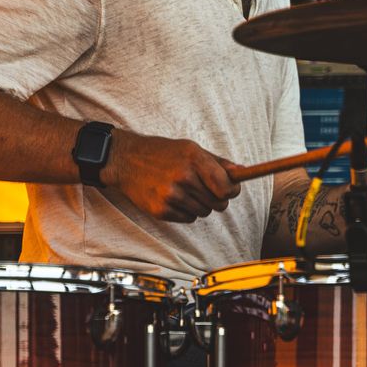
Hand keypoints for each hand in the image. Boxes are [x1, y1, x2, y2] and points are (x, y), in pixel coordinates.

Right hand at [104, 131, 240, 222]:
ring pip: (204, 212)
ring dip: (201, 205)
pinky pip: (189, 218)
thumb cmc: (161, 153)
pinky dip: (186, 211)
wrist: (125, 161)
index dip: (232, 190)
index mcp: (193, 159)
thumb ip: (217, 162)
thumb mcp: (190, 148)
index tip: (230, 189)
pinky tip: (174, 198)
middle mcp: (183, 178)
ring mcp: (171, 196)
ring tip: (186, 191)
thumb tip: (242, 172)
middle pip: (218, 203)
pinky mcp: (161, 211)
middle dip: (217, 199)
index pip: (226, 187)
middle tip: (207, 190)